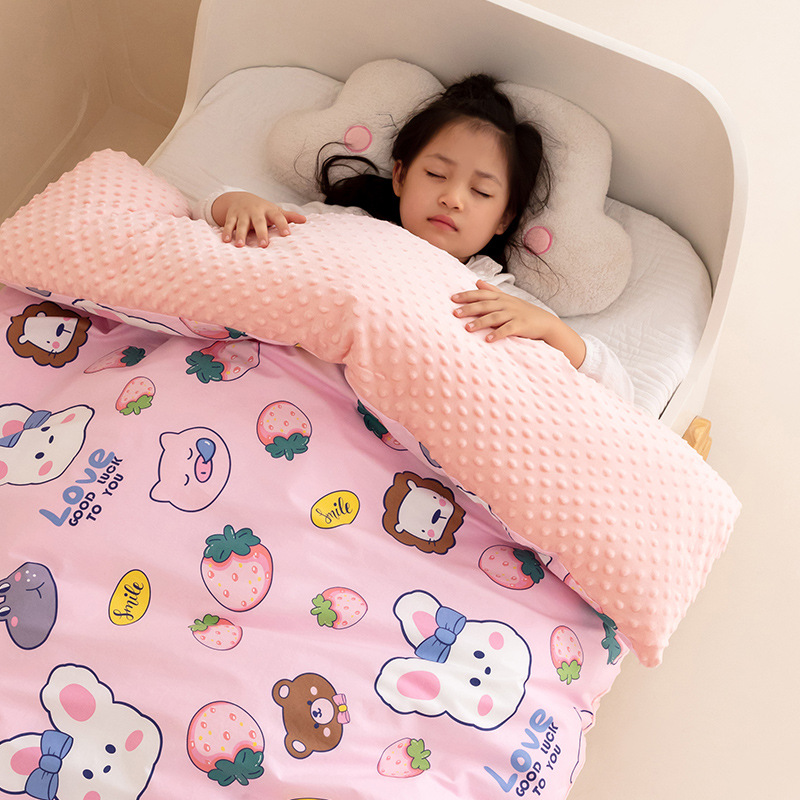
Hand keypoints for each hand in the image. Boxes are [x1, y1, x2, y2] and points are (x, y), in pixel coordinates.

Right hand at [211, 191, 306, 246]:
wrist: (240, 198)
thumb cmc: (263, 210)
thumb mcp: (275, 211)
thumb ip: (289, 217)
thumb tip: (305, 220)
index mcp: (269, 210)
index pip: (278, 217)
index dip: (283, 224)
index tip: (287, 234)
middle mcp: (255, 211)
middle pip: (258, 222)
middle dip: (261, 233)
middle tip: (264, 245)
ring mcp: (242, 213)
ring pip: (241, 224)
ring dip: (240, 234)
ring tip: (240, 245)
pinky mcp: (231, 215)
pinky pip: (228, 224)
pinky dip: (226, 232)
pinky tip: (226, 241)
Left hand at [451, 279, 585, 367]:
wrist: (544, 322)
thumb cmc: (523, 311)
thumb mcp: (507, 298)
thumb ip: (491, 291)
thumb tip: (477, 281)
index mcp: (501, 298)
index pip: (481, 295)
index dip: (467, 296)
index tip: (453, 298)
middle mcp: (506, 304)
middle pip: (484, 305)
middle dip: (469, 309)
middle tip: (455, 313)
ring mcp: (513, 314)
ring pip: (494, 317)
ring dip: (480, 323)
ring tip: (467, 328)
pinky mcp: (520, 325)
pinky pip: (507, 329)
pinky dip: (497, 334)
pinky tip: (488, 339)